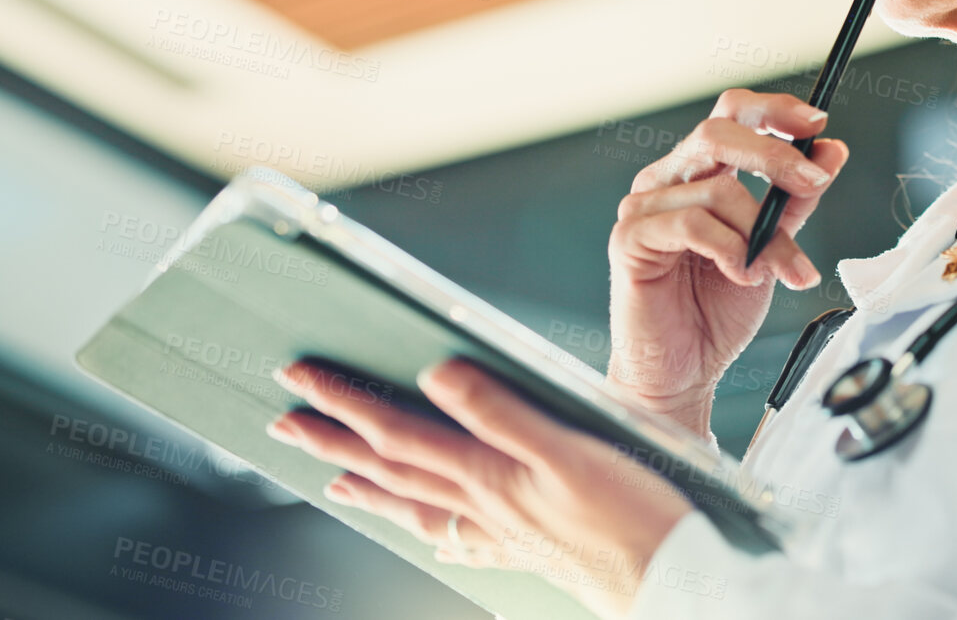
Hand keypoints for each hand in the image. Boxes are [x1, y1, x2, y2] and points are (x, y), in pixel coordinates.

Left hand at [266, 358, 692, 619]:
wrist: (672, 579)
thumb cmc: (634, 517)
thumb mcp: (570, 449)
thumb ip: (500, 411)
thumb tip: (436, 376)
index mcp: (489, 474)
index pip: (397, 432)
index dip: (345, 402)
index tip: (300, 377)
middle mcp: (484, 506)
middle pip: (392, 470)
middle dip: (334, 443)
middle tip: (284, 423)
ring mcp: (502, 532)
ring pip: (418, 507)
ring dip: (371, 489)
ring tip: (334, 480)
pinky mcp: (528, 548)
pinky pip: (461, 539)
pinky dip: (435, 531)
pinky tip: (432, 536)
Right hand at [605, 89, 849, 436]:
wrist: (683, 370)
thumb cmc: (715, 311)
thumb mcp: (772, 247)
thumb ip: (794, 200)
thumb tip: (830, 150)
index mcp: (697, 174)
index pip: (731, 115)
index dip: (773, 110)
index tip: (816, 123)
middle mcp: (667, 181)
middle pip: (717, 133)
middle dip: (775, 155)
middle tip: (814, 182)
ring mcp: (643, 207)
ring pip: (718, 190)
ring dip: (764, 234)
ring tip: (779, 269)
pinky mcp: (630, 239)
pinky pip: (691, 224)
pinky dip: (730, 249)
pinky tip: (743, 274)